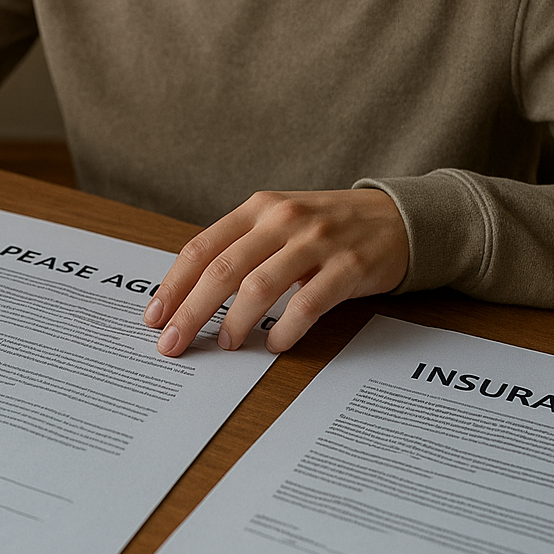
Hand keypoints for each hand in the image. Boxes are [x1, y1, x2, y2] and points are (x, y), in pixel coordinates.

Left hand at [143, 189, 408, 355]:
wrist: (398, 218)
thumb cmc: (328, 226)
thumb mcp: (280, 222)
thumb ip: (241, 247)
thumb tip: (190, 294)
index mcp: (258, 209)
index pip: (202, 248)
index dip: (174, 285)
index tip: (154, 316)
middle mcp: (283, 220)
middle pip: (222, 270)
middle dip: (191, 312)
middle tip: (173, 344)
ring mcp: (317, 242)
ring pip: (259, 287)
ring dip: (235, 322)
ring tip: (226, 344)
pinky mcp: (349, 267)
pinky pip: (307, 304)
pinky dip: (285, 329)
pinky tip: (275, 344)